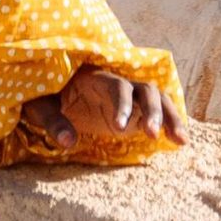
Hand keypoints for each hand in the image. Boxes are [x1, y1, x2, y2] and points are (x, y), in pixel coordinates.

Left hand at [22, 65, 186, 151]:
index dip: (122, 104)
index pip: (116, 85)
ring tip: (181, 141)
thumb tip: (67, 142)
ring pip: (158, 99)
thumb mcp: (40, 108)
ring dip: (169, 117)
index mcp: (94, 78)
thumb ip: (53, 122)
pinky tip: (180, 142)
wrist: (49, 96)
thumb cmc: (42, 97)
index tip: (120, 127)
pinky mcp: (135, 111)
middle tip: (152, 135)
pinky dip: (170, 124)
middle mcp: (116, 83)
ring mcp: (129, 97)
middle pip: (145, 89)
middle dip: (153, 110)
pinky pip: (158, 113)